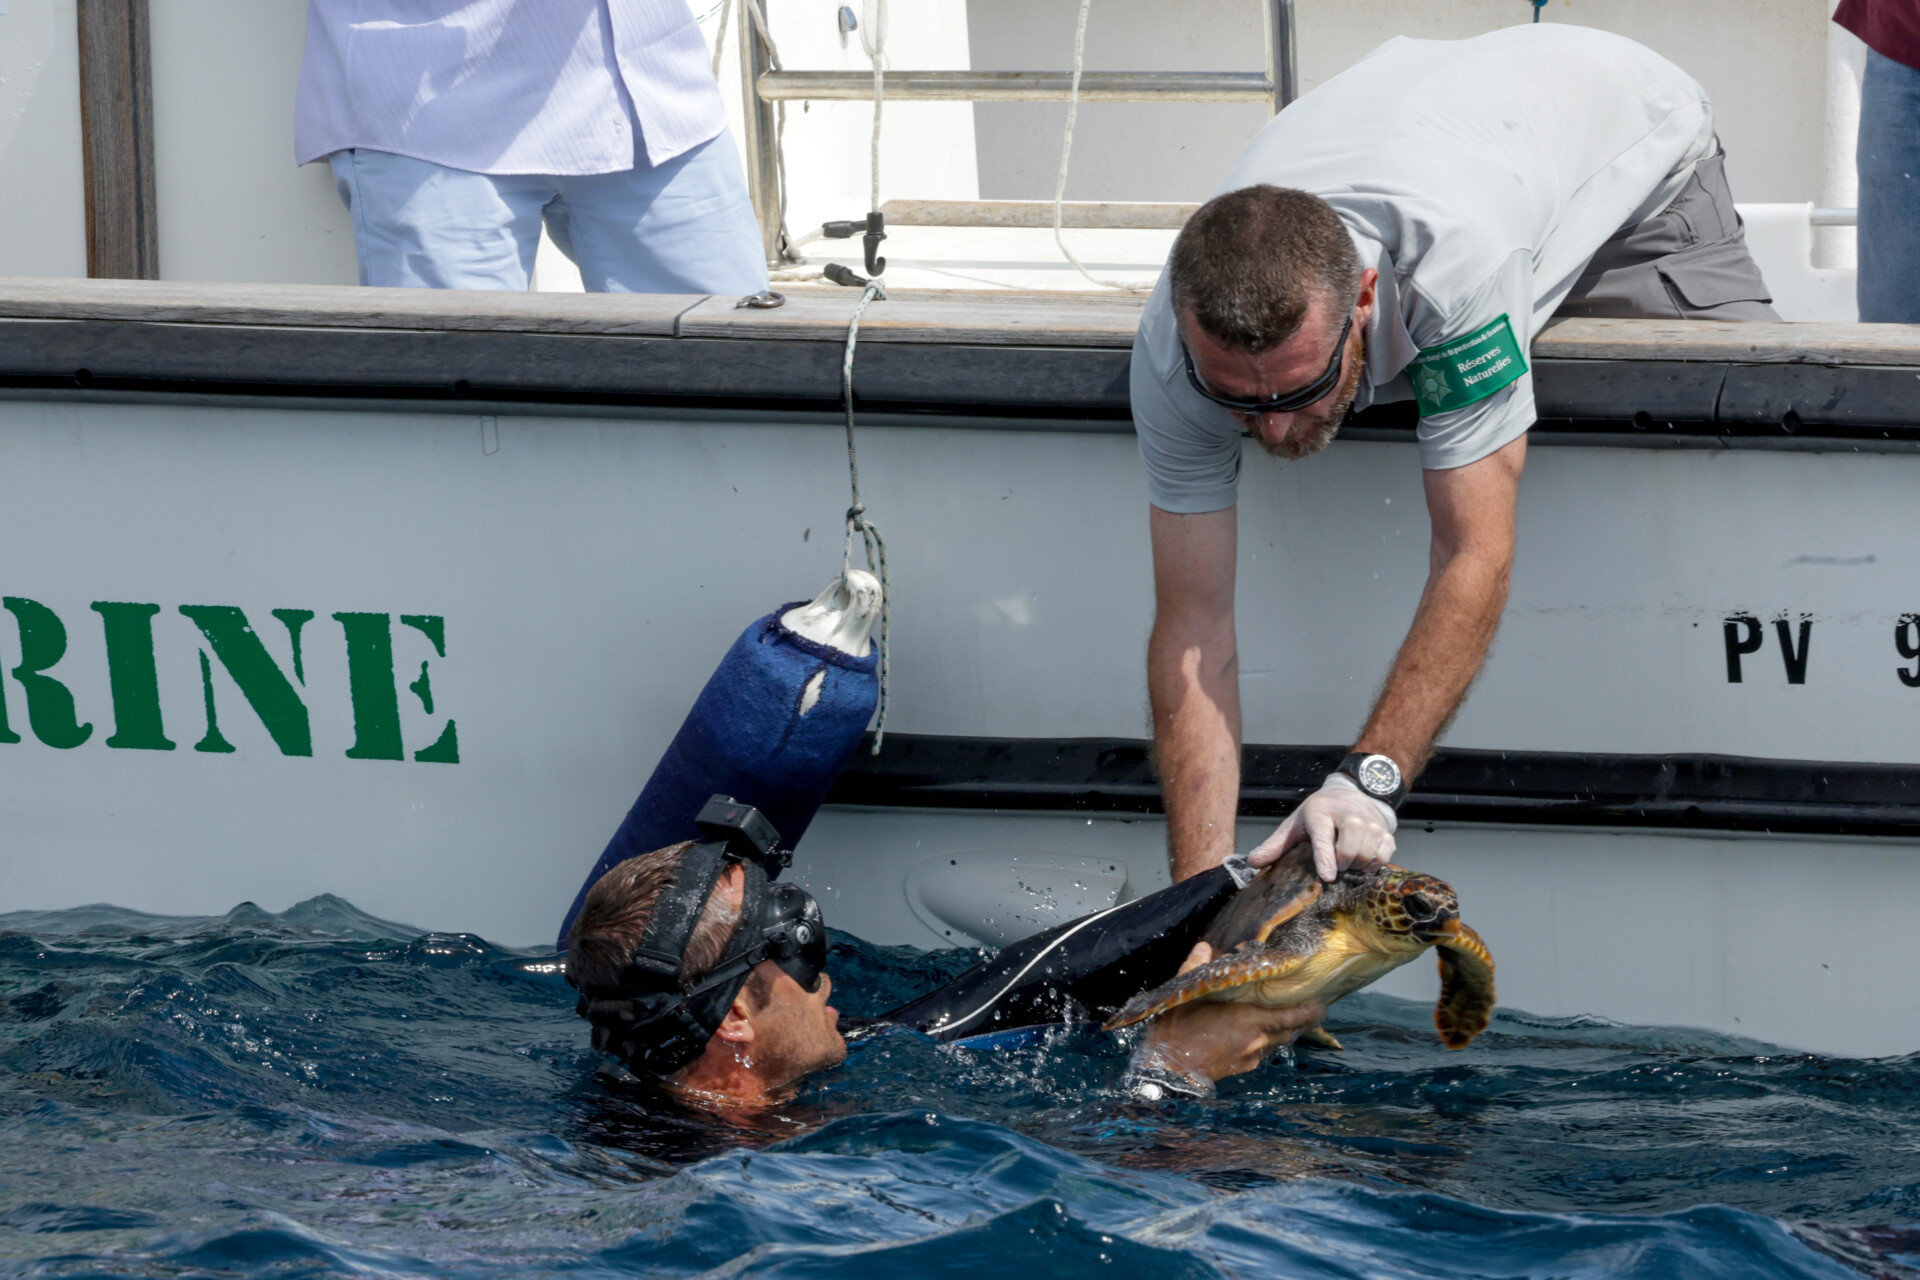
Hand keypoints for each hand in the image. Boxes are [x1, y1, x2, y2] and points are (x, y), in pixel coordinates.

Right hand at [1135, 942, 1325, 1085]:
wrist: (1168, 1070)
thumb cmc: (1178, 1030)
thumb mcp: (1186, 995)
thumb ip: (1197, 968)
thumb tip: (1205, 946)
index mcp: (1250, 1020)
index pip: (1292, 1017)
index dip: (1310, 1013)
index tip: (1322, 1006)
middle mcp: (1257, 1041)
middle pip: (1290, 1032)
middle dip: (1301, 1022)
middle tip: (1309, 1010)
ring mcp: (1251, 1057)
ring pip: (1277, 1043)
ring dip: (1284, 1032)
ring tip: (1286, 1021)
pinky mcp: (1242, 1068)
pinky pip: (1264, 1053)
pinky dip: (1268, 1043)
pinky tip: (1260, 1036)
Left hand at [1247, 771, 1395, 881]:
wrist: (1352, 793)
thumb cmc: (1320, 813)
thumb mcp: (1295, 824)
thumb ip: (1276, 845)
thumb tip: (1253, 862)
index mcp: (1320, 813)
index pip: (1323, 837)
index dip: (1325, 857)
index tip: (1327, 876)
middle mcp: (1348, 815)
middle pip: (1351, 845)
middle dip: (1343, 861)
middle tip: (1337, 864)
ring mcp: (1370, 822)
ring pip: (1369, 851)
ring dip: (1359, 863)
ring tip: (1349, 863)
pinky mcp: (1385, 830)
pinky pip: (1385, 854)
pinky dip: (1375, 863)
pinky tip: (1364, 861)